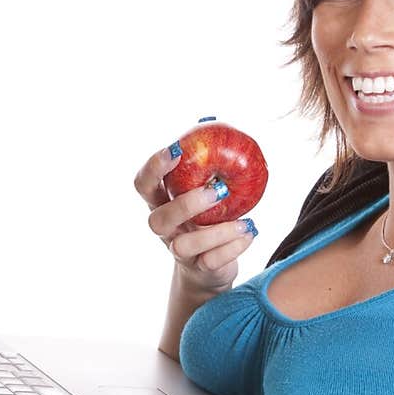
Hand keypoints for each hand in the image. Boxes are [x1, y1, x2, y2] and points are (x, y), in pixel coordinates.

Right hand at [134, 143, 257, 294]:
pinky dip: (233, 248)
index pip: (144, 184)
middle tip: (218, 190)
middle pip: (159, 219)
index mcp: (161, 202)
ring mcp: (179, 251)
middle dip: (186, 204)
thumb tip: (222, 125)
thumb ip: (208, 167)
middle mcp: (165, 228)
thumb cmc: (208, 218)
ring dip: (217, 232)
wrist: (211, 267)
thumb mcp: (205, 192)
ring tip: (245, 221)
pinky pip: (211, 262)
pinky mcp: (199, 269)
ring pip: (184, 245)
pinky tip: (250, 233)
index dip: (154, 167)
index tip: (176, 150)